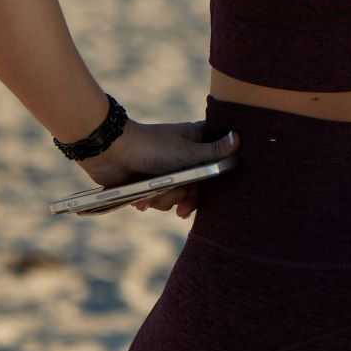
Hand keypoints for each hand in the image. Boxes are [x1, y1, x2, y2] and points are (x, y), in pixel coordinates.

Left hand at [78, 119, 240, 219]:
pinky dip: (149, 201)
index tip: (212, 195)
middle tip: (180, 212)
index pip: (217, 164)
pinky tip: (140, 200)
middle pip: (198, 186)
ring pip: (177, 195)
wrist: (111, 152)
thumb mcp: (187, 152)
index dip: (215, 182)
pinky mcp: (150, 181)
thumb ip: (214, 152)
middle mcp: (185, 156)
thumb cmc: (153, 147)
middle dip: (185, 199)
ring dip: (164, 200)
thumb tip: (239, 138)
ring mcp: (167, 169)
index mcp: (198, 142)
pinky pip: (158, 198)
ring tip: (151, 194)